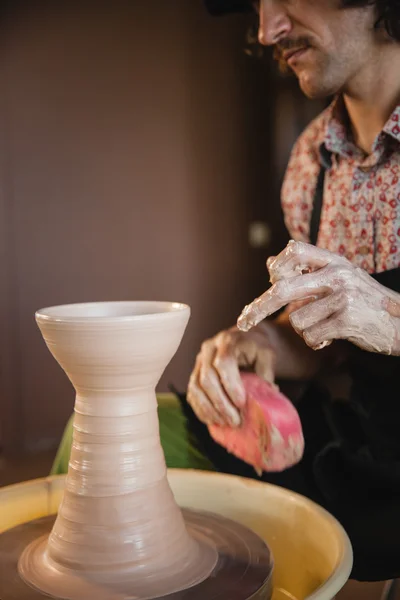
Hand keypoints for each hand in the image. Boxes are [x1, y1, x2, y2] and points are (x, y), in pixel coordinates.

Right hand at [187, 326, 274, 426]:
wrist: (243, 338)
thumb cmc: (256, 347)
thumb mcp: (267, 353)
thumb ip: (267, 371)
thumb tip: (268, 392)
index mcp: (227, 341)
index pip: (223, 363)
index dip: (231, 385)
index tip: (242, 403)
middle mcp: (208, 349)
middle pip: (207, 378)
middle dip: (221, 403)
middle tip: (235, 421)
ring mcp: (198, 362)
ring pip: (196, 388)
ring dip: (209, 409)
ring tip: (225, 423)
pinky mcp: (194, 374)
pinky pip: (192, 394)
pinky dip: (201, 410)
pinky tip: (213, 420)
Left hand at [237, 240, 399, 355]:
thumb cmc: (366, 301)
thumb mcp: (340, 278)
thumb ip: (307, 272)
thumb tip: (270, 263)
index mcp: (334, 260)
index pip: (294, 249)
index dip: (277, 266)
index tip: (269, 282)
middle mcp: (337, 274)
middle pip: (283, 289)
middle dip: (259, 307)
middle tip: (242, 321)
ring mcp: (342, 297)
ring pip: (297, 319)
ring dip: (306, 330)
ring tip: (326, 327)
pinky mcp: (347, 320)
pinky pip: (311, 336)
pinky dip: (317, 343)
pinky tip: (332, 339)